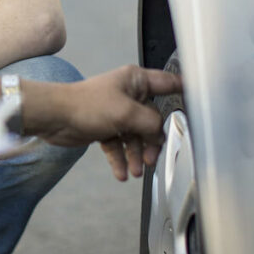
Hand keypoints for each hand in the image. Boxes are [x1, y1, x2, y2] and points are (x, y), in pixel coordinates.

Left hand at [34, 65, 181, 181]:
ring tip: (135, 170)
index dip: (183, 89)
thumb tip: (160, 132)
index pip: (167, 82)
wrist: (55, 117)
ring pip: (135, 135)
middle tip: (150, 158)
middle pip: (151, 119)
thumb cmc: (87, 105)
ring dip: (136, 154)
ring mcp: (116, 111)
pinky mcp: (105, 127)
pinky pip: (119, 145)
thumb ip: (151, 123)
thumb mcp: (127, 113)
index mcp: (135, 80)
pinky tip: (121, 173)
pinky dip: (121, 158)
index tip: (198, 100)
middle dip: (151, 140)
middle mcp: (128, 94)